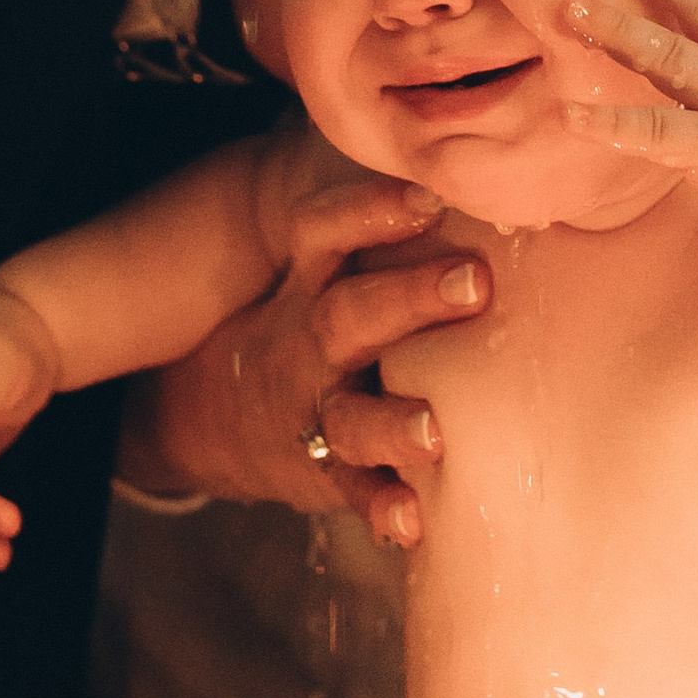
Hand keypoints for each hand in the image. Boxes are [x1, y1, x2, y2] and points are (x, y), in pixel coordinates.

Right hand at [119, 171, 488, 549]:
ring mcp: (312, 410)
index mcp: (307, 283)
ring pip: (348, 415)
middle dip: (409, 297)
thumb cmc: (301, 326)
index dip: (369, 210)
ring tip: (433, 431)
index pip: (324, 231)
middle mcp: (307, 342)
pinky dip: (381, 507)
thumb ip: (375, 237)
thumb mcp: (311, 274)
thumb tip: (486, 174)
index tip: (428, 197)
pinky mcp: (323, 471)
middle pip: (350, 314)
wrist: (211, 419)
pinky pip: (353, 492)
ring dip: (391, 423)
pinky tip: (412, 523)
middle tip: (474, 282)